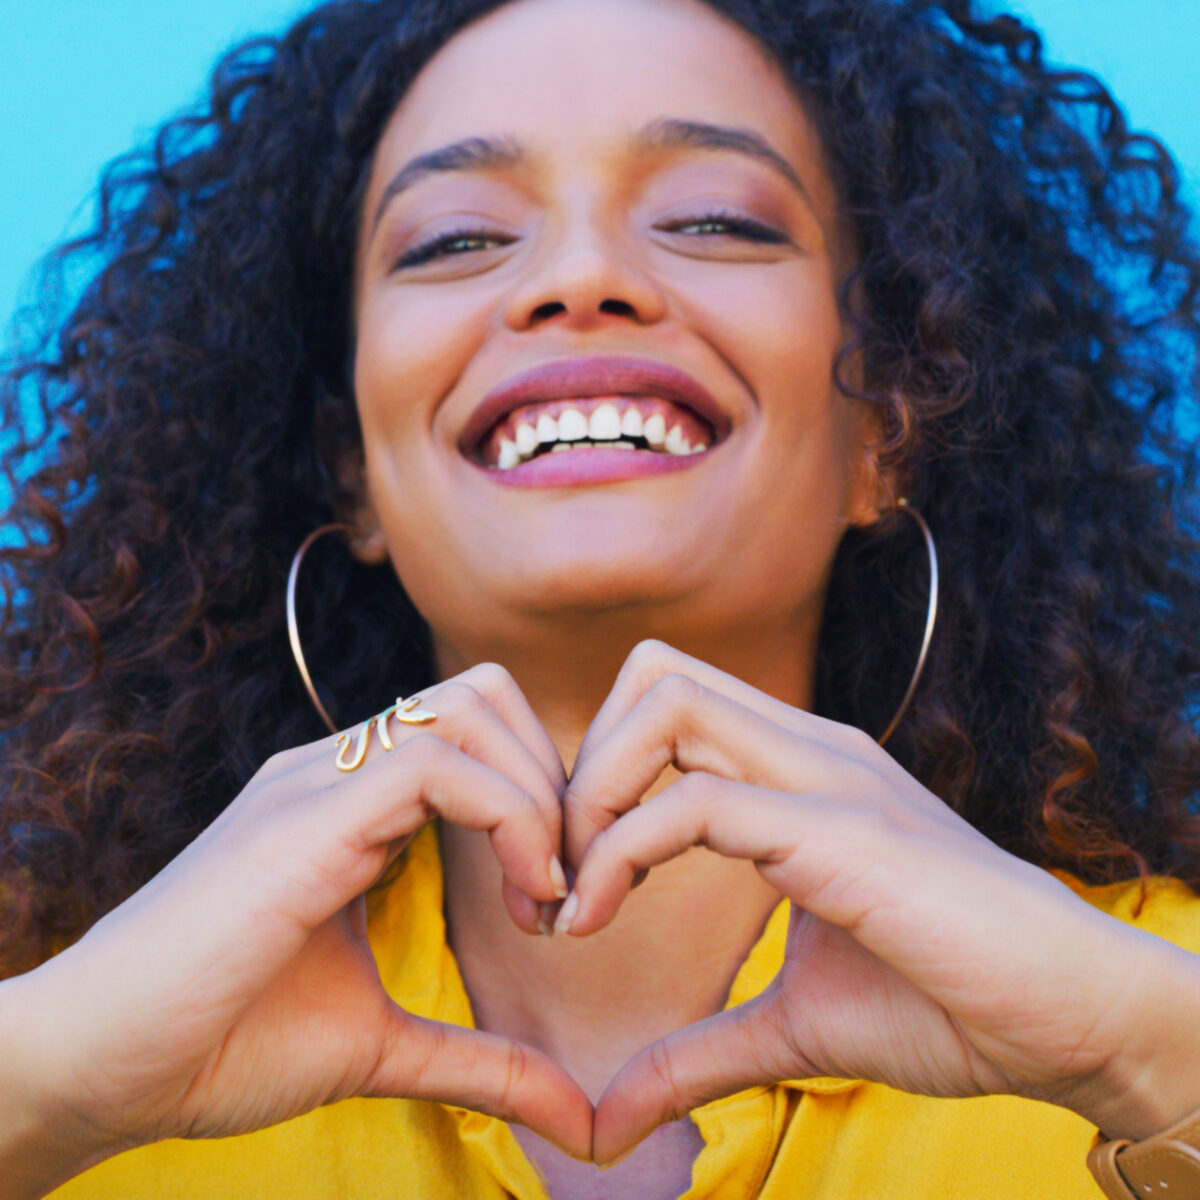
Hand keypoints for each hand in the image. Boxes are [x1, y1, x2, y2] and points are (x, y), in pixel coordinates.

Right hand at [9, 664, 592, 1184]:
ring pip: (469, 709)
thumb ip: (480, 1062)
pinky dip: (512, 818)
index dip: (543, 795)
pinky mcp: (304, 817)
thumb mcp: (381, 1047)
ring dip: (540, 793)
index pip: (476, 730)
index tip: (557, 900)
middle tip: (566, 884)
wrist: (97, 1066)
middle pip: (484, 695)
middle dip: (556, 776)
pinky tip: (523, 899)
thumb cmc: (221, 1045)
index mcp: (352, 802)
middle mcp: (338, 770)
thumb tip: (575, 1114)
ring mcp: (317, 782)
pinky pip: (437, 767)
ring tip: (544, 897)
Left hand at [558, 642, 1199, 1163]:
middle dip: (579, 766)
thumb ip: (696, 1054)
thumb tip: (609, 1118)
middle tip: (554, 874)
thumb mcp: (791, 1026)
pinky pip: (698, 801)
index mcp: (796, 772)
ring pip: (666, 705)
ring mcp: (828, 776)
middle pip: (652, 677)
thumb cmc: (947, 1002)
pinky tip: (596, 918)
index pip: (663, 706)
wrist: (1074, 1018)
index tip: (566, 883)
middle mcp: (808, 749)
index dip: (594, 778)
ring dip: (590, 792)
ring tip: (571, 895)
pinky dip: (621, 851)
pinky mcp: (843, 829)